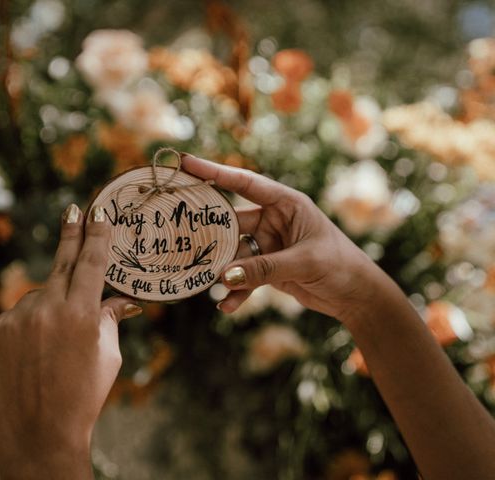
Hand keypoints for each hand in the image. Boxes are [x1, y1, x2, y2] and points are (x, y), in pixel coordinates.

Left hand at [0, 204, 141, 478]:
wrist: (39, 435)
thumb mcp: (108, 355)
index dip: (97, 234)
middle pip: (62, 261)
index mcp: (82, 314)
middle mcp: (47, 309)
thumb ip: (111, 318)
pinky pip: (18, 314)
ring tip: (55, 342)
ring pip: (39, 294)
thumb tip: (123, 299)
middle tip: (73, 209)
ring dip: (51, 304)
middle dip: (71, 234)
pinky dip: (30, 323)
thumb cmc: (84, 396)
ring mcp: (17, 319)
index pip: (92, 262)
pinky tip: (35, 351)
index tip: (98, 212)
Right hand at [182, 154, 383, 322]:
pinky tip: (227, 306)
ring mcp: (268, 244)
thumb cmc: (340, 266)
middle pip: (232, 221)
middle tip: (179, 232)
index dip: (214, 172)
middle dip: (208, 230)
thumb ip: (263, 269)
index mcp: (286, 203)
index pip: (245, 183)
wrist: (356, 295)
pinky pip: (244, 277)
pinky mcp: (267, 268)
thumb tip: (224, 277)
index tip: (186, 163)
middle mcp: (273, 220)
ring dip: (221, 268)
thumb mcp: (304, 262)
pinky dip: (236, 291)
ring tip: (203, 279)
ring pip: (234, 253)